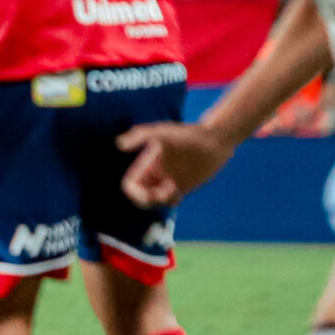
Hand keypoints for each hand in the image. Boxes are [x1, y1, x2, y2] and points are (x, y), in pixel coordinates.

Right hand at [117, 119, 239, 206]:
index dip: (133, 192)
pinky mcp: (182, 186)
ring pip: (155, 201)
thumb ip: (139, 136)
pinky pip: (170, 201)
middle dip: (146, 200)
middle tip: (158, 195)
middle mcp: (155, 173)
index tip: (144, 194)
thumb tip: (119, 144)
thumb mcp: (162, 133)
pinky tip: (178, 193)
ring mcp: (168, 180)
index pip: (130, 184)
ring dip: (159, 201)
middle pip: (140, 196)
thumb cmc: (187, 135)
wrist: (215, 141)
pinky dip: (170, 201)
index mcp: (146, 163)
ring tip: (173, 190)